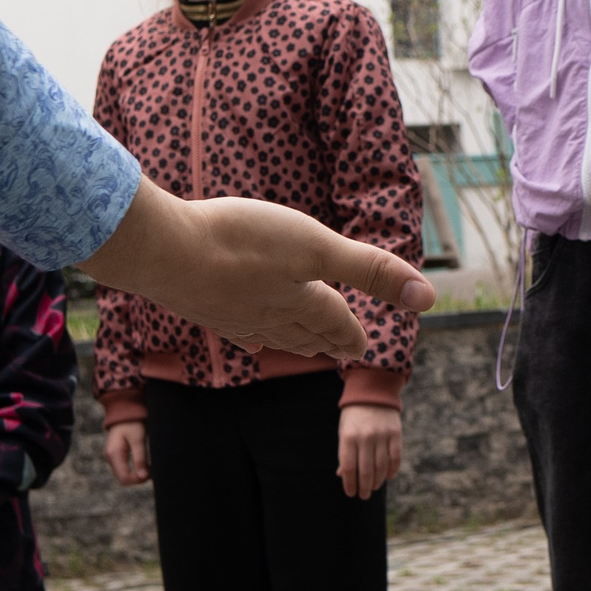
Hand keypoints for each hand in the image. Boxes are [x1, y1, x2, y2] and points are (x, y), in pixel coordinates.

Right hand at [83, 182, 435, 362]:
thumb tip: (429, 298)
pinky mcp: (203, 306)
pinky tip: (248, 332)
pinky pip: (239, 328)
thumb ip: (371, 270)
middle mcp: (271, 317)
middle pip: (307, 334)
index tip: (363, 345)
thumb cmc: (241, 241)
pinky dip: (254, 334)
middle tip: (342, 349)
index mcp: (304, 303)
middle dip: (328, 341)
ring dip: (294, 341)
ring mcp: (234, 315)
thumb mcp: (318, 246)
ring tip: (303, 345)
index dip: (354, 333)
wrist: (162, 249)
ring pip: (273, 334)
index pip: (338, 324)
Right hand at [104, 419, 151, 485]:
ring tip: (149, 466)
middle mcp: (109, 458)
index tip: (151, 472)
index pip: (124, 478)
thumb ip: (139, 458)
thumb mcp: (138, 439)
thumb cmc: (132, 423)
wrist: (124, 411)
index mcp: (113, 454)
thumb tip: (142, 477)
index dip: (138, 479)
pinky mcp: (115, 456)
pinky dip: (134, 470)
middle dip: (138, 478)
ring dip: (137, 474)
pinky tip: (144, 464)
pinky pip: (124, 469)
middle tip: (151, 470)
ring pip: (123, 475)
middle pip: (123, 479)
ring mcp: (111, 457)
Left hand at [337, 403, 402, 498]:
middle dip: (364, 487)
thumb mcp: (344, 431)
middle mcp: (365, 437)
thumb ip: (344, 453)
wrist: (373, 391)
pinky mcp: (396, 433)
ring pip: (381, 466)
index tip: (351, 493)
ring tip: (374, 487)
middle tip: (364, 496)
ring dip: (377, 481)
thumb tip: (342, 475)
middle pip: (365, 470)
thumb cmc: (354, 416)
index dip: (350, 484)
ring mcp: (381, 435)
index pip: (349, 467)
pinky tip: (388, 477)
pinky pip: (395, 457)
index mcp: (348, 437)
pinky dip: (392, 469)